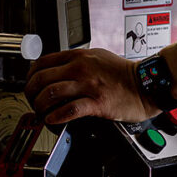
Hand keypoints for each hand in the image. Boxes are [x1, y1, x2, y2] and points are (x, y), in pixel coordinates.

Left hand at [25, 48, 159, 123]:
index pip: (43, 62)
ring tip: (41, 113)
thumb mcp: (98, 57)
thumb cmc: (125, 74)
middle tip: (32, 102)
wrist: (147, 84)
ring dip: (40, 106)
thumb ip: (77, 61)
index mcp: (80, 56)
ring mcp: (89, 85)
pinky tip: (52, 120)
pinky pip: (69, 109)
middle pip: (42, 79)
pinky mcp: (98, 103)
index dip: (30, 75)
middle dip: (31, 93)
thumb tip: (58, 70)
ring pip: (51, 93)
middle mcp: (81, 68)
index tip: (30, 84)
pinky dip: (56, 116)